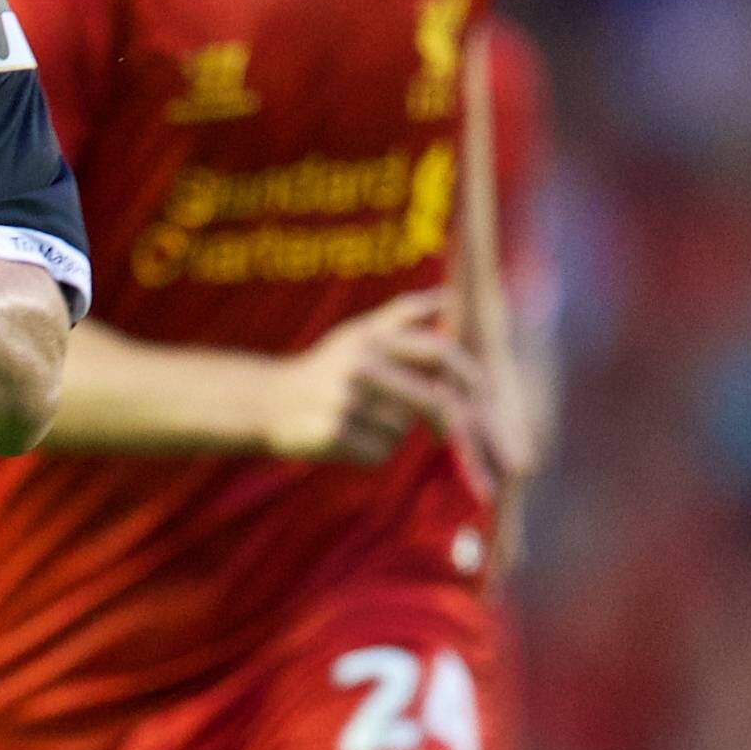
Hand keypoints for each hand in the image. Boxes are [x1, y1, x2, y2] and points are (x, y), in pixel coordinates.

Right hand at [262, 290, 488, 466]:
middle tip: (446, 433)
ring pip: (403, 430)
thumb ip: (403, 314)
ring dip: (395, 433)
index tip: (481, 396)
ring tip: (364, 422)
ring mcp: (347, 400)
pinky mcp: (336, 434)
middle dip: (446, 420)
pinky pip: (380, 451)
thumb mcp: (359, 332)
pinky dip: (373, 451)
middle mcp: (361, 365)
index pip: (440, 354)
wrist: (269, 402)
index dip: (470, 377)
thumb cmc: (325, 367)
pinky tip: (350, 438)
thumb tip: (449, 298)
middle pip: (432, 399)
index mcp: (373, 338)